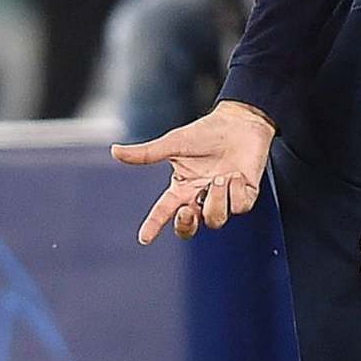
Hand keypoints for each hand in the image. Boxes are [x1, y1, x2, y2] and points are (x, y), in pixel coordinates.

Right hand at [113, 103, 274, 243]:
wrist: (240, 122)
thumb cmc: (207, 132)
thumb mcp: (174, 143)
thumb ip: (146, 153)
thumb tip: (115, 151)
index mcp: (183, 188)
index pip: (164, 211)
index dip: (154, 225)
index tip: (144, 238)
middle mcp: (201, 196)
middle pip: (189, 227)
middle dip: (186, 224)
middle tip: (188, 209)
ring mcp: (223, 198)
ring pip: (216, 219)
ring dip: (217, 199)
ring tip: (221, 177)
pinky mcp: (244, 195)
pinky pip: (239, 207)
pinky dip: (236, 192)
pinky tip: (237, 175)